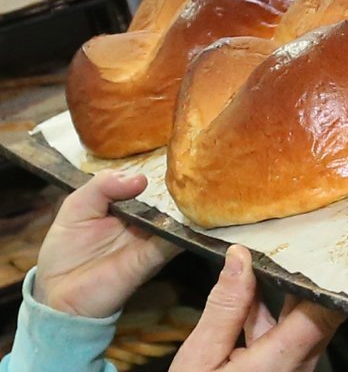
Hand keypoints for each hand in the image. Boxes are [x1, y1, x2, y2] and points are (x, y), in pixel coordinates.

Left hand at [33, 170, 180, 317]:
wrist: (58, 295)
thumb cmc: (66, 250)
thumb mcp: (77, 206)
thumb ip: (102, 186)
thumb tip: (141, 179)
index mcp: (126, 204)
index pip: (149, 181)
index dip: (158, 167)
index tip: (171, 152)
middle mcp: (144, 219)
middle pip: (168, 197)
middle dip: (177, 184)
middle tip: (186, 167)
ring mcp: (151, 239)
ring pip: (176, 217)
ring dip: (183, 205)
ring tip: (191, 187)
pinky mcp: (151, 258)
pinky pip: (174, 242)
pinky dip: (182, 230)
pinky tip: (185, 215)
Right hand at [170, 245, 343, 371]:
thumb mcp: (199, 358)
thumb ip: (225, 307)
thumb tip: (240, 257)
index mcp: (281, 362)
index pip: (326, 312)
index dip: (333, 278)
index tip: (333, 244)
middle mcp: (299, 366)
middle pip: (317, 311)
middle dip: (308, 275)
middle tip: (302, 233)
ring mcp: (294, 370)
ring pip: (301, 320)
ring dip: (287, 290)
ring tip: (275, 248)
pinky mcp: (283, 371)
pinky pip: (285, 333)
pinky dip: (270, 311)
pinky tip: (249, 287)